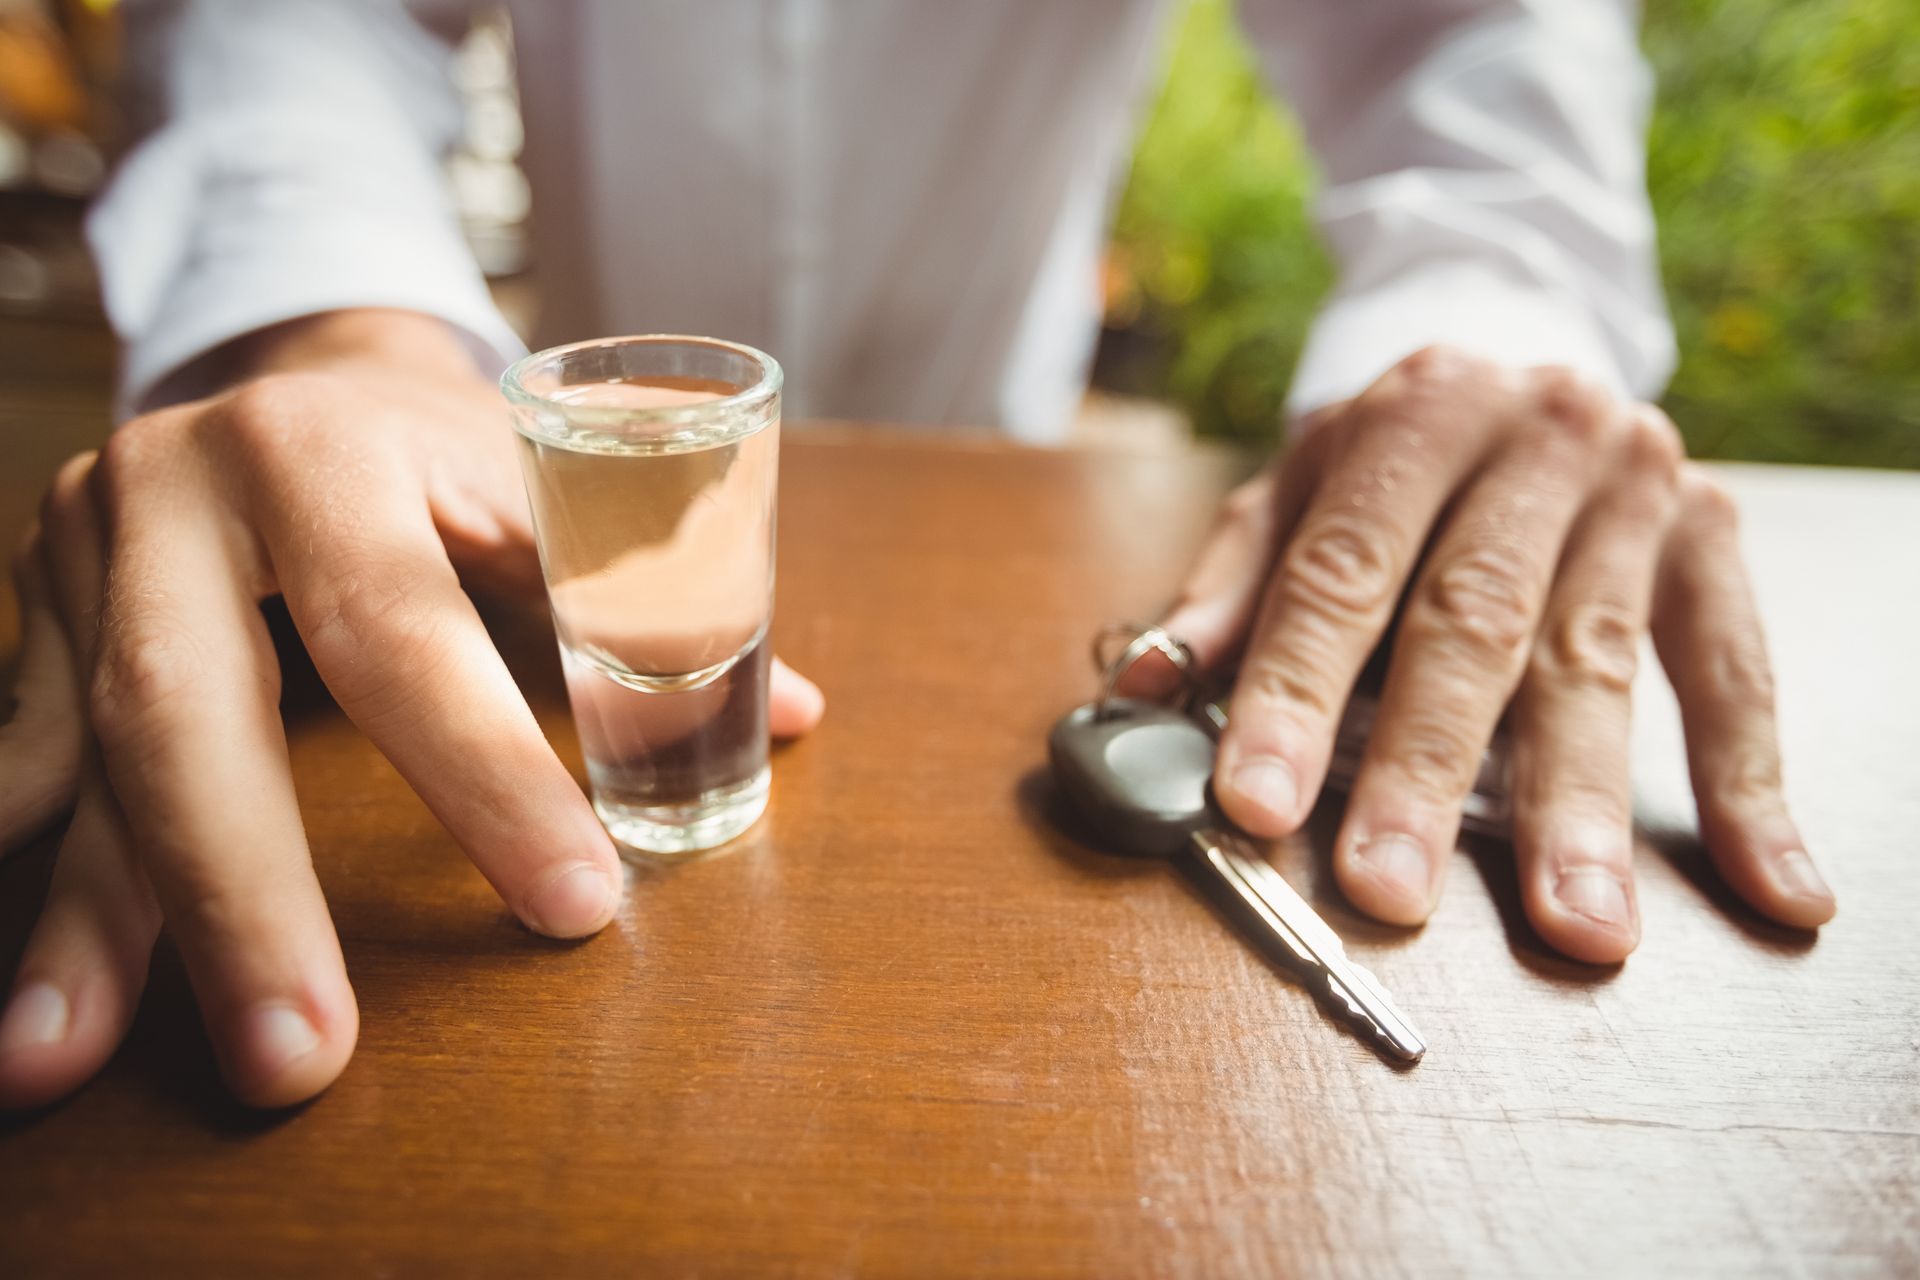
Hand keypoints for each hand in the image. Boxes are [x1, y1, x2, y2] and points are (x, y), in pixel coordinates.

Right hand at [0, 310, 824, 1108]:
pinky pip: (20, 757)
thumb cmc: (444, 454)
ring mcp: (83, 549)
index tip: (571, 907)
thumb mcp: (540, 486)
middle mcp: (180, 489)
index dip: (485, 774)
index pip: (406, 630)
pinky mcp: (33, 611)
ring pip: (78, 750)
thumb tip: (793, 716)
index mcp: (331, 448)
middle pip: (185, 704)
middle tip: (301, 1061)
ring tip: (57, 1063)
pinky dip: (39, 878)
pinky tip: (32, 991)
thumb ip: (641, 597)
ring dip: (86, 924)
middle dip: (242, 894)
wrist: (295, 377)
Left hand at [1160, 346, 1834, 963]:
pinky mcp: (1712, 536)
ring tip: (1577, 927)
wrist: (1524, 355)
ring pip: (1598, 662)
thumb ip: (1227, 591)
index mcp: (1409, 419)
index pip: (1338, 573)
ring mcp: (1634, 489)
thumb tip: (1144, 683)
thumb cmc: (1392, 456)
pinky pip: (1736, 672)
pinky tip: (1773, 887)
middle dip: (1426, 769)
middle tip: (1391, 893)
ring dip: (1580, 806)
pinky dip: (1750, 787)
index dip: (1291, 694)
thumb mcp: (1295, 494)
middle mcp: (1532, 440)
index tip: (1253, 804)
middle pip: (1471, 623)